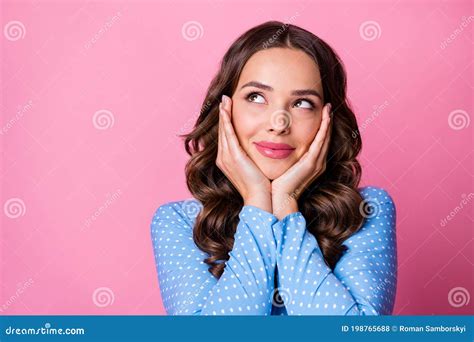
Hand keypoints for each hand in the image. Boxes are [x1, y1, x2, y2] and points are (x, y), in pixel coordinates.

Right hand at [216, 95, 271, 211]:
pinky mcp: (233, 157)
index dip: (226, 121)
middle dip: (223, 114)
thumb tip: (259, 148)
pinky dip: (226, 120)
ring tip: (225, 100)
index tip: (228, 108)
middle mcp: (224, 158)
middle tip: (225, 99)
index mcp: (228, 161)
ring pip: (223, 130)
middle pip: (223, 131)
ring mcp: (227, 157)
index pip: (226, 136)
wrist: (261, 199)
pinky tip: (226, 109)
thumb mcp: (255, 168)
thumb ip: (253, 157)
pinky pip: (228, 134)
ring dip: (223, 113)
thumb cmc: (262, 186)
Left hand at [271, 103, 332, 219]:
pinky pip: (320, 141)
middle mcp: (317, 163)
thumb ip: (284, 157)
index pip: (318, 141)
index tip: (321, 112)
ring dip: (327, 121)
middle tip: (328, 106)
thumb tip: (274, 145)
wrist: (277, 200)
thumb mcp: (282, 167)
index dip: (321, 127)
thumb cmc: (276, 186)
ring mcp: (316, 163)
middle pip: (325, 137)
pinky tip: (325, 117)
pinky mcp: (312, 163)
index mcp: (311, 164)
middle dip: (327, 121)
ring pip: (325, 137)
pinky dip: (324, 128)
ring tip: (328, 107)